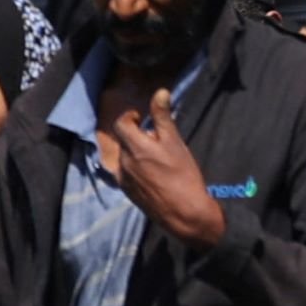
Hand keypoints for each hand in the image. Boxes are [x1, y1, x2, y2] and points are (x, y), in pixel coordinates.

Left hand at [113, 92, 226, 248]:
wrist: (184, 214)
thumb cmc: (183, 176)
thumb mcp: (175, 143)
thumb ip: (163, 117)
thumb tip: (160, 92)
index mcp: (134, 147)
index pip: (121, 123)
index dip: (130, 117)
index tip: (141, 118)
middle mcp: (123, 162)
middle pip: (123, 141)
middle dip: (135, 136)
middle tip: (155, 140)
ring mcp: (123, 179)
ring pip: (124, 158)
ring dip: (135, 153)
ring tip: (155, 160)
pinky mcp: (128, 193)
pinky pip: (126, 174)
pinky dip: (135, 169)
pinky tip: (152, 176)